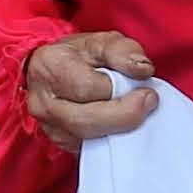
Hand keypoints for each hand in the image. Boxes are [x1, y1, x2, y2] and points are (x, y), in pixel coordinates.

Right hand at [23, 33, 158, 147]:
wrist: (55, 71)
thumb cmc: (80, 56)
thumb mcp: (101, 42)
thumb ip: (123, 51)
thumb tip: (143, 70)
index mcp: (49, 66)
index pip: (86, 88)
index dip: (119, 92)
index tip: (147, 89)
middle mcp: (42, 102)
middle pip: (85, 121)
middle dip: (124, 116)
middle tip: (149, 103)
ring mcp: (50, 128)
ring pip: (90, 140)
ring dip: (121, 130)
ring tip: (139, 113)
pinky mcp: (64, 145)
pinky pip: (94, 150)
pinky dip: (115, 140)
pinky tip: (126, 126)